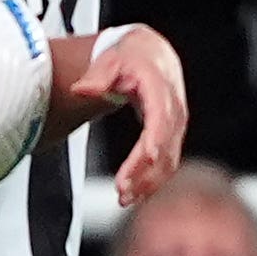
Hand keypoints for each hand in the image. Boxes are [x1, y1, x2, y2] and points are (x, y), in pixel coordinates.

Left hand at [69, 25, 185, 206]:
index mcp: (159, 86)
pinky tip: (136, 194)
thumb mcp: (109, 59)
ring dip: (149, 182)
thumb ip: (96, 75)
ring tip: (124, 199)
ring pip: (168, 159)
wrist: (151, 56)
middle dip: (145, 170)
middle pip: (164, 144)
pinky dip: (153, 180)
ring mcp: (176, 124)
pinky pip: (167, 162)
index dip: (156, 137)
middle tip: (122, 190)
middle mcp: (174, 108)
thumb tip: (80, 89)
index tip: (148, 157)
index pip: (161, 116)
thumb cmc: (128, 57)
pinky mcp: (173, 136)